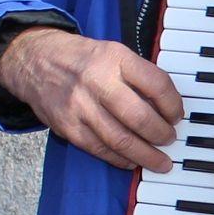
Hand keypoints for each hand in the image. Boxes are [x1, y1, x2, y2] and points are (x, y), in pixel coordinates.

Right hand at [0, 27, 183, 170]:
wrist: (35, 60)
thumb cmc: (82, 59)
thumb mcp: (113, 52)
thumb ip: (139, 75)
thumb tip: (168, 107)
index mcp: (115, 58)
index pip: (156, 84)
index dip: (173, 105)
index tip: (178, 115)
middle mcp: (97, 81)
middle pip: (139, 117)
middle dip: (161, 134)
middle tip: (170, 140)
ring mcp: (80, 106)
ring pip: (121, 140)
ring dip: (146, 155)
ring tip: (160, 161)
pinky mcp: (68, 127)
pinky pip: (101, 150)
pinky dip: (120, 159)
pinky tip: (132, 160)